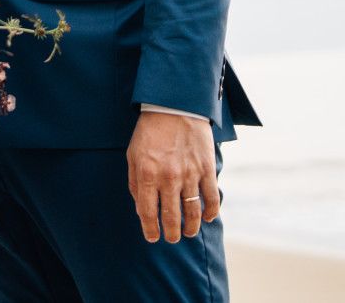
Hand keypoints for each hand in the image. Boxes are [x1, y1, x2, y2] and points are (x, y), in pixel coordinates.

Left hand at [127, 110, 219, 243]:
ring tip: (188, 233)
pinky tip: (206, 218)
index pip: (147, 212)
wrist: (174, 106)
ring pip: (192, 212)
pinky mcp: (206, 169)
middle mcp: (168, 178)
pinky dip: (210, 212)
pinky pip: (211, 198)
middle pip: (171, 217)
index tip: (152, 238)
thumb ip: (134, 182)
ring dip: (190, 228)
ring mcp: (189, 174)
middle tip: (172, 238)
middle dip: (171, 233)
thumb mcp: (132, 154)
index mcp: (146, 174)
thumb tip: (140, 207)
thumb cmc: (150, 131)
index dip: (150, 229)